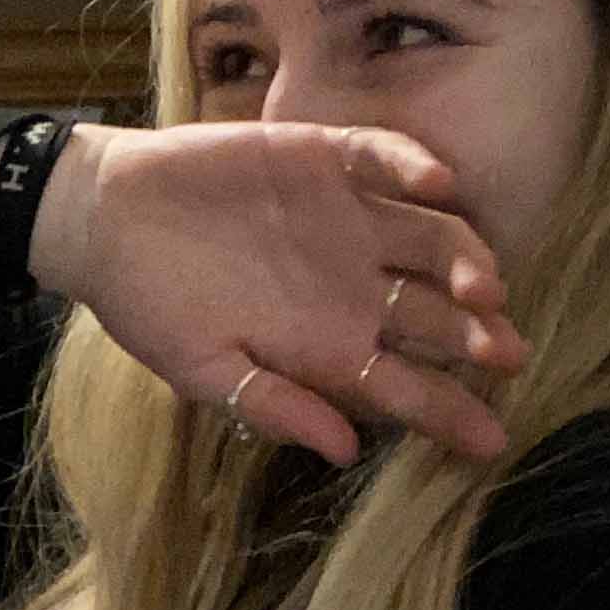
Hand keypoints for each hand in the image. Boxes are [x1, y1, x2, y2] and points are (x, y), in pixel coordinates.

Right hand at [31, 119, 527, 464]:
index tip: (491, 440)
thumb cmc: (150, 307)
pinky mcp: (325, 159)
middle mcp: (355, 284)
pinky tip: (436, 185)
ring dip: (468, 260)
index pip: (408, 385)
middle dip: (477, 338)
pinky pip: (385, 158)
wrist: (104, 221)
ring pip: (434, 238)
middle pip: (439, 314)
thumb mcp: (202, 370)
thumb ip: (274, 404)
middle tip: (505, 353)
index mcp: (331, 345)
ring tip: (484, 286)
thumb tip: (344, 451)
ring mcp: (348, 219)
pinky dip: (413, 166)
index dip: (452, 413)